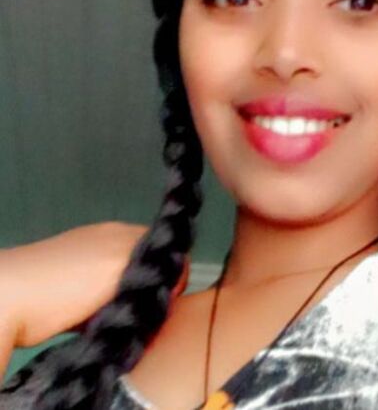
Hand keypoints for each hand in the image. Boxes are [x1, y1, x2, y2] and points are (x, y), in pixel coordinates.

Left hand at [0, 222, 188, 348]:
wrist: (13, 297)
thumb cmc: (71, 280)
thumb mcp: (123, 264)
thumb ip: (156, 265)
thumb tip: (181, 276)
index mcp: (124, 232)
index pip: (165, 250)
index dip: (171, 274)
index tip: (165, 299)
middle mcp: (108, 242)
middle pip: (145, 270)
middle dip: (147, 292)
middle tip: (141, 314)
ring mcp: (86, 264)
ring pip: (123, 288)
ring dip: (124, 306)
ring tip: (116, 321)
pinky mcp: (68, 288)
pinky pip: (100, 300)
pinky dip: (103, 313)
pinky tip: (95, 325)